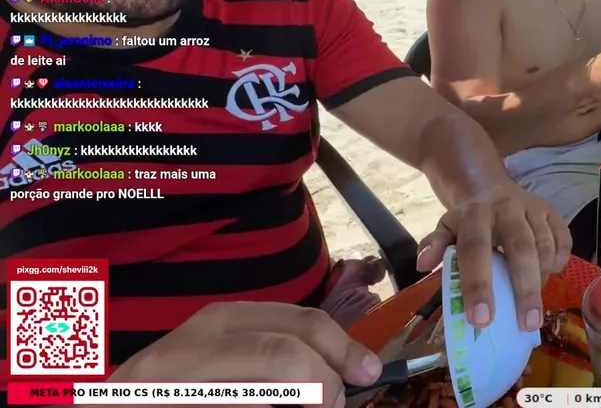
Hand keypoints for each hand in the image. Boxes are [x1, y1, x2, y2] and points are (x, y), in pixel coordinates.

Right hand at [107, 302, 381, 405]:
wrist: (109, 406)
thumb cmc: (178, 388)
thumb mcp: (226, 359)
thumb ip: (276, 357)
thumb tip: (349, 370)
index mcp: (217, 323)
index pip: (295, 324)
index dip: (340, 348)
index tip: (368, 373)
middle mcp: (190, 348)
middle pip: (281, 353)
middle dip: (324, 382)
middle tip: (336, 403)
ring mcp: (170, 386)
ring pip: (261, 393)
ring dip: (303, 400)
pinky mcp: (163, 406)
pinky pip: (237, 406)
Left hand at [417, 182, 570, 331]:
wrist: (494, 189)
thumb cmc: (470, 221)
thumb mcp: (447, 228)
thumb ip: (434, 245)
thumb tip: (422, 265)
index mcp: (476, 213)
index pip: (476, 249)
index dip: (478, 285)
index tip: (481, 320)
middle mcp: (508, 207)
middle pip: (520, 248)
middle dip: (524, 289)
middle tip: (525, 325)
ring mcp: (534, 208)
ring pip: (545, 246)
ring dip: (542, 280)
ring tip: (534, 311)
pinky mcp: (553, 213)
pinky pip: (563, 241)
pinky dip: (558, 263)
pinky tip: (547, 278)